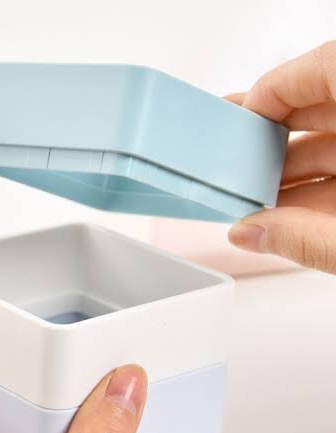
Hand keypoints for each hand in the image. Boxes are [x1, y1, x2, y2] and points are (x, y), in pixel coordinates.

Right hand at [226, 41, 335, 273]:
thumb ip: (307, 238)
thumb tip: (249, 231)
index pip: (325, 67)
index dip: (272, 91)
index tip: (236, 121)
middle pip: (321, 108)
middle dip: (270, 142)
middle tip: (233, 165)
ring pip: (333, 145)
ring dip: (288, 175)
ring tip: (252, 202)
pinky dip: (316, 192)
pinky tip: (284, 215)